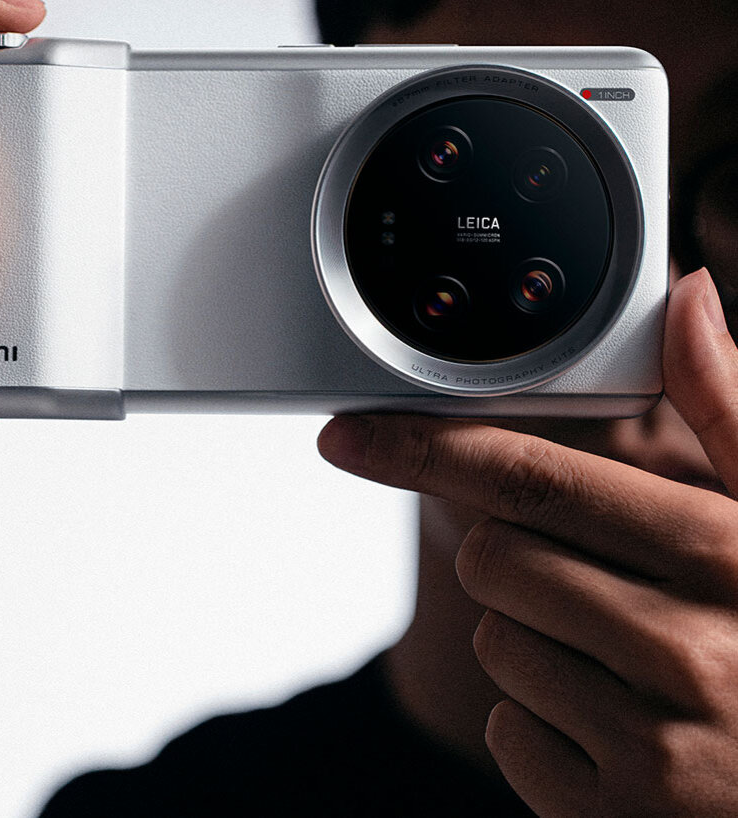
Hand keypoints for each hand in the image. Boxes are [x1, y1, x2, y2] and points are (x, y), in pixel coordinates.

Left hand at [318, 267, 737, 816]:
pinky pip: (508, 732)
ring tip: (633, 668)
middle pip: (494, 557)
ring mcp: (652, 750)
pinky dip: (542, 727)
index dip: (428, 448)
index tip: (348, 434)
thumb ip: (731, 411)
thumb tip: (690, 296)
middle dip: (528, 562)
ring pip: (497, 642)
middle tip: (610, 591)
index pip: (534, 481)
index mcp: (724, 557)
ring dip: (540, 643)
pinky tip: (622, 733)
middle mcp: (690, 653)